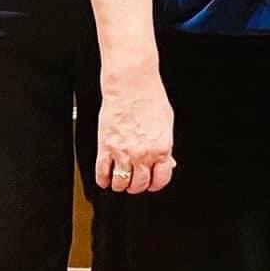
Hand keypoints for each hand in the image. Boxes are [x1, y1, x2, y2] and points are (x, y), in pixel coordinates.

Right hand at [95, 73, 176, 193]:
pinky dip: (103, 180)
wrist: (131, 85)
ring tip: (120, 180)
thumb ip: (165, 145)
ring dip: (120, 185)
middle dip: (137, 186)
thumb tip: (166, 161)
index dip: (155, 184)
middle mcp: (143, 154)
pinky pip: (102, 173)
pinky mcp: (105, 147)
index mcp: (162, 148)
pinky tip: (105, 178)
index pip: (160, 179)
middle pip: (139, 185)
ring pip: (120, 184)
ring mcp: (123, 152)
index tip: (151, 182)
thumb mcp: (167, 123)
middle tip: (135, 181)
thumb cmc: (150, 97)